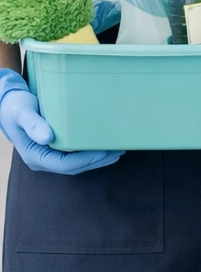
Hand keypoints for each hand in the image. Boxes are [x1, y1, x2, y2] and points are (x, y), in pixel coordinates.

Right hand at [0, 70, 122, 173]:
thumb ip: (33, 123)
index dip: (85, 160)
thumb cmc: (15, 106)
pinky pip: (73, 155)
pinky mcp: (53, 148)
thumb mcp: (22, 112)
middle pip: (73, 167)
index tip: (104, 152)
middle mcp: (41, 159)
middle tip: (119, 150)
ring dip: (95, 159)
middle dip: (96, 161)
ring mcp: (47, 155)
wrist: (7, 104)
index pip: (63, 164)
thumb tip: (48, 138)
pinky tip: (103, 146)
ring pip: (75, 163)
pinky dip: (89, 152)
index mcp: (33, 155)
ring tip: (117, 150)